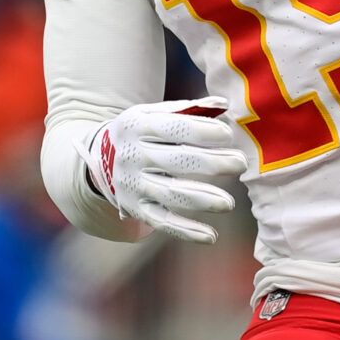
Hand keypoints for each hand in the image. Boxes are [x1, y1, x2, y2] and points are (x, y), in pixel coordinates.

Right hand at [83, 97, 247, 243]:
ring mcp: (132, 185)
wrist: (99, 160)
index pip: (173, 128)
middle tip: (240, 164)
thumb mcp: (152, 114)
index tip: (227, 135)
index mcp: (137, 126)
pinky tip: (211, 236)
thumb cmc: (140, 133)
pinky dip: (186, 231)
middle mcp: (132, 156)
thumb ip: (187, 109)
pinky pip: (162, 222)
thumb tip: (223, 103)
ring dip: (202, 200)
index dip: (202, 131)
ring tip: (228, 203)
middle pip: (176, 161)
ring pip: (171, 195)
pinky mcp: (135, 208)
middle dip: (211, 163)